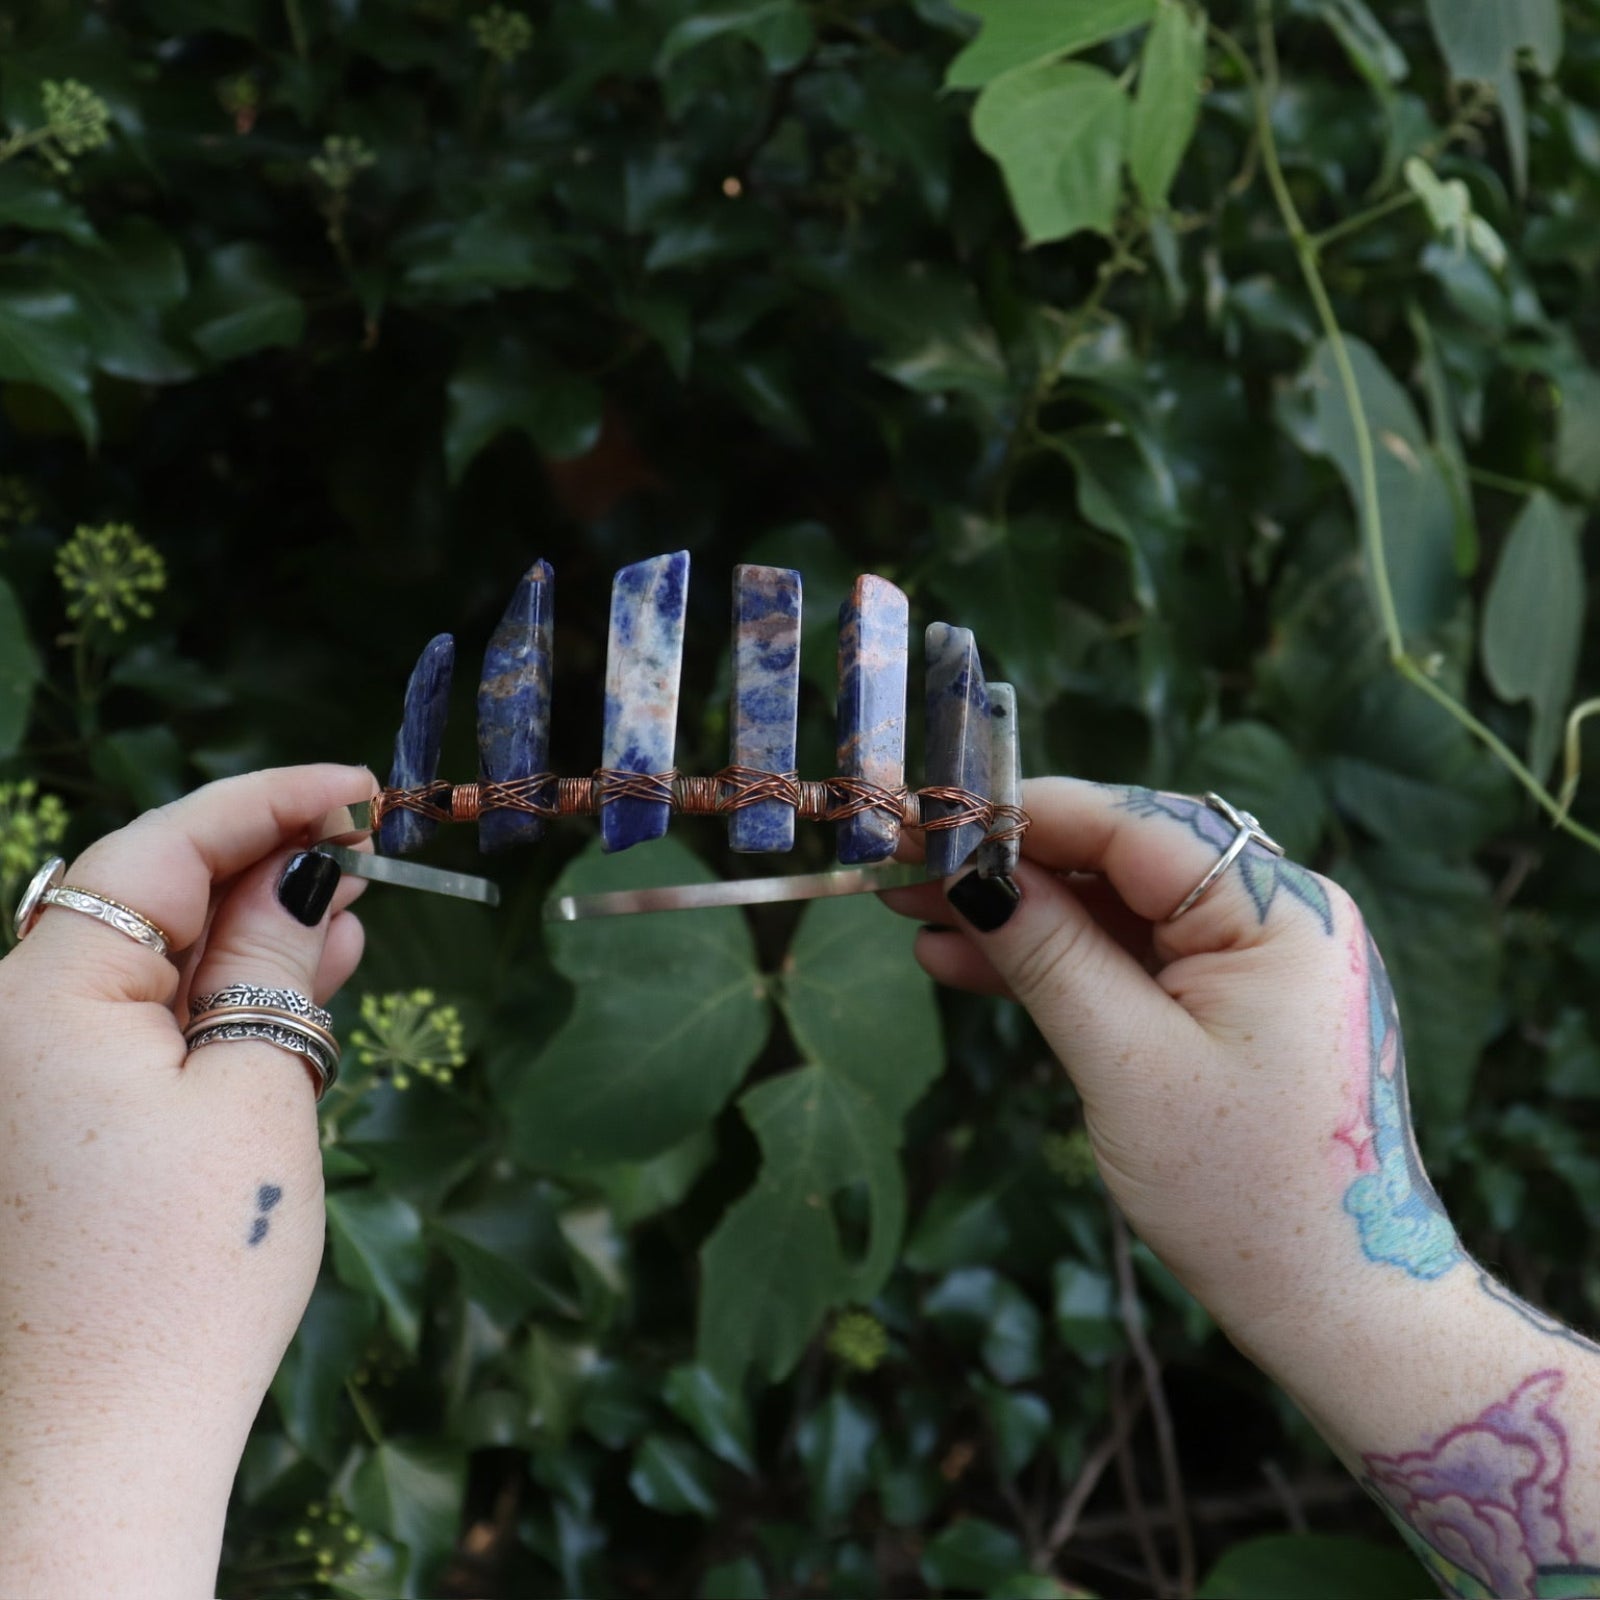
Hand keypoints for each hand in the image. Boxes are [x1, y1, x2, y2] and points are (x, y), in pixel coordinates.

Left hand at [0, 764, 373, 1596]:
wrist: (91, 1452)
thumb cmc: (186, 1272)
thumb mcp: (257, 1094)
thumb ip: (274, 964)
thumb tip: (308, 871)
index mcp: (39, 996)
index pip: (159, 847)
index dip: (267, 801)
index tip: (359, 785)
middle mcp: (6, 1024)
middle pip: (145, 899)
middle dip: (260, 866)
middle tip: (367, 851)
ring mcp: (21, 1080)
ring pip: (145, 965)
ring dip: (245, 937)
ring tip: (352, 920)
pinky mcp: (46, 1131)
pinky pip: (132, 1031)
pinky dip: (210, 1006)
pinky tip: (290, 994)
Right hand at [886, 778, 1456, 1356]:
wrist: (1337, 1308)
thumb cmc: (1245, 1193)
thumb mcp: (1127, 1063)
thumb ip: (1049, 956)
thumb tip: (971, 875)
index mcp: (1278, 912)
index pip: (1135, 826)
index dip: (1028, 816)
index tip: (937, 820)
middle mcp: (1278, 915)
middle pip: (1123, 860)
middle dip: (1014, 866)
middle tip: (910, 873)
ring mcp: (1260, 961)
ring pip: (1119, 910)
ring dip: (1025, 918)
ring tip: (920, 921)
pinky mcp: (1236, 1005)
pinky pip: (1136, 960)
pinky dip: (1062, 964)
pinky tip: (973, 966)